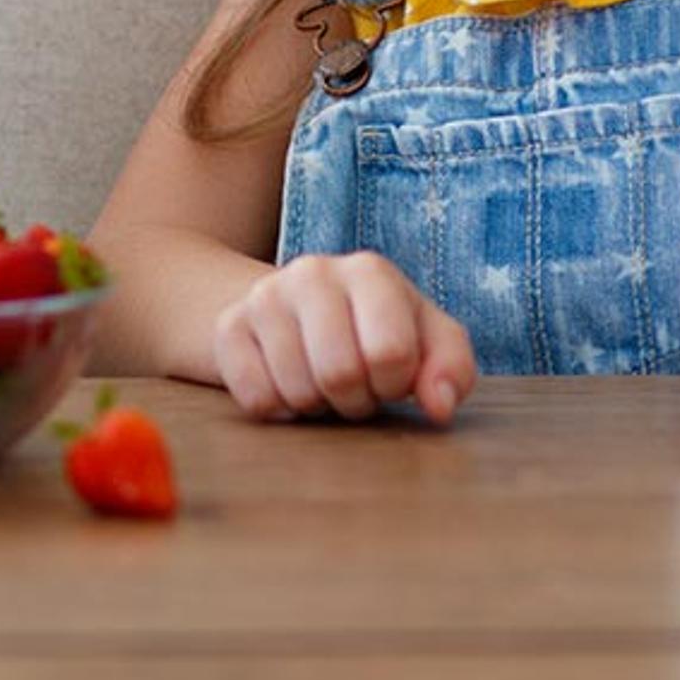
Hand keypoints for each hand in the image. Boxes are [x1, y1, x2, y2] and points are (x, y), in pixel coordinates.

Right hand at [211, 252, 477, 424]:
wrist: (298, 313)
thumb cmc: (376, 332)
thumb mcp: (426, 341)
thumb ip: (451, 369)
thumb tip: (440, 406)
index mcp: (370, 271)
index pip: (389, 352)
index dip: (394, 384)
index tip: (390, 379)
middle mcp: (313, 271)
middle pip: (340, 373)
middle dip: (354, 400)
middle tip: (355, 389)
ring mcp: (264, 296)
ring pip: (296, 389)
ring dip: (316, 406)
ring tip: (322, 384)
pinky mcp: (228, 327)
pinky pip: (255, 397)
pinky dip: (278, 409)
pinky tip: (287, 385)